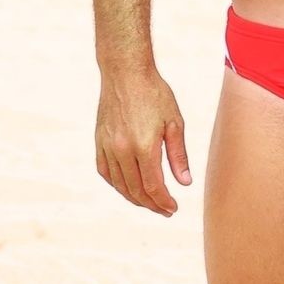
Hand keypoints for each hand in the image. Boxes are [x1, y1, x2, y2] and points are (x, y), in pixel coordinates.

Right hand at [95, 68, 191, 215]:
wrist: (125, 73)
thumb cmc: (154, 94)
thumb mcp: (175, 123)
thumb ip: (178, 155)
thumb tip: (185, 183)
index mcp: (144, 146)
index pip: (154, 186)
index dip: (163, 202)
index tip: (173, 209)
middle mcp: (122, 149)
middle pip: (136, 190)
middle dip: (151, 204)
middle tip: (165, 210)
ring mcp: (107, 146)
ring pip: (119, 184)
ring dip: (134, 198)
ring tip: (150, 202)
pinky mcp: (99, 141)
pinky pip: (105, 172)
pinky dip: (117, 184)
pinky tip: (128, 187)